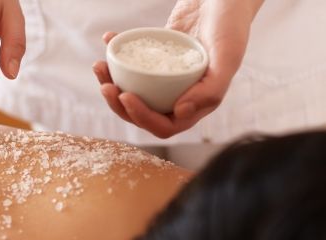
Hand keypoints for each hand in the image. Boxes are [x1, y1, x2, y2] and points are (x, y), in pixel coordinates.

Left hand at [93, 0, 263, 138]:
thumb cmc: (232, 24)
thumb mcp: (227, 57)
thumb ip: (209, 90)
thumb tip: (179, 113)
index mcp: (197, 103)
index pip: (164, 125)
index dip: (141, 117)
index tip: (125, 96)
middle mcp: (180, 95)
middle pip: (143, 112)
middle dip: (119, 104)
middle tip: (105, 85)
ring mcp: (166, 78)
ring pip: (134, 91)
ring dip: (112, 82)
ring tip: (99, 66)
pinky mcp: (157, 57)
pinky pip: (133, 63)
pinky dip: (118, 54)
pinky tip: (108, 39)